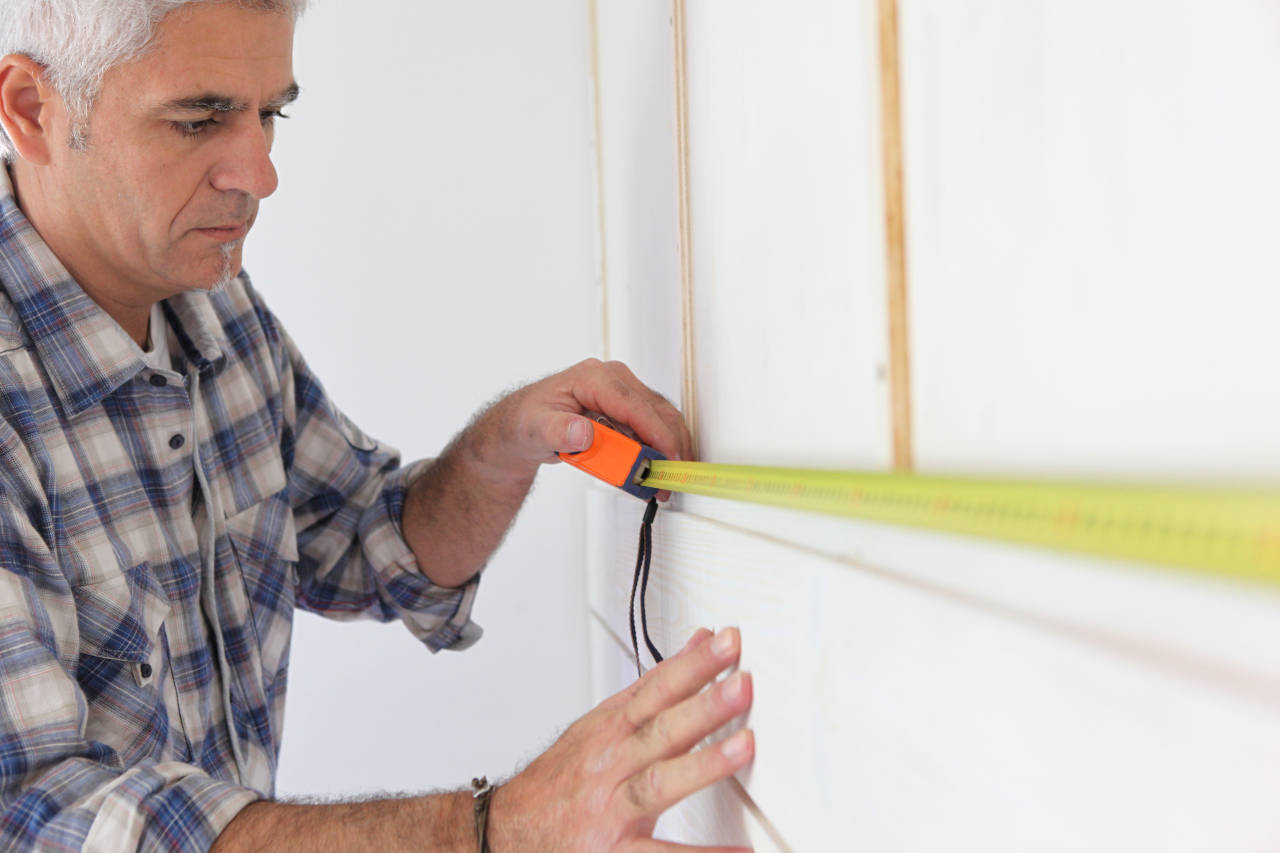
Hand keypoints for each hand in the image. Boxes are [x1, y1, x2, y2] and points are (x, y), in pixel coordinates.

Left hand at [472, 359, 692, 491]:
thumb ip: (558, 431)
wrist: (522, 426)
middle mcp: (613, 380)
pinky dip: (658, 449)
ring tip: (662, 483)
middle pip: (656, 411)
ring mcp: (622, 392)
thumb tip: (582, 432)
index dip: (657, 433)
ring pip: (660, 419)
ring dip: (667, 450)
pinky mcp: (626, 407)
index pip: (635, 405)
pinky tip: (654, 472)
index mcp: (593, 378)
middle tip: (670, 480)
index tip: (668, 458)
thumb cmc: (526, 421)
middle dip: (669, 446)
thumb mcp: (535, 428)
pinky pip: (651, 427)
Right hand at [490, 627, 753, 851]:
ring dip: (702, 765)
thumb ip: (654, 686)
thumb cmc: (559, 779)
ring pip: (658, 784)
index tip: (727, 642)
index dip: (692, 664)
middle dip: (703, 706)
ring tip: (744, 748)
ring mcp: (612, 809)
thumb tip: (698, 644)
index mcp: (611, 729)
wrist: (507, 832)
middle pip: (660, 730)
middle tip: (743, 684)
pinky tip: (739, 852)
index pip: (656, 688)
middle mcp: (612, 764)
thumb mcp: (601, 723)